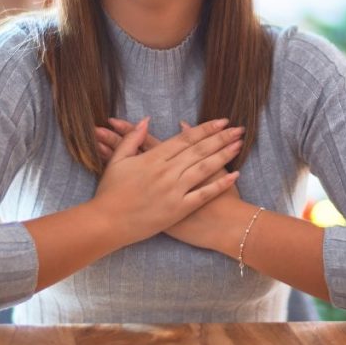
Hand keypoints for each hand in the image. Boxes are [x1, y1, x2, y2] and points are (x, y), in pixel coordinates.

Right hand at [90, 117, 242, 247]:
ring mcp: (174, 191)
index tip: (222, 121)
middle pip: (199, 150)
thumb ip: (132, 139)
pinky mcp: (178, 210)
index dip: (205, 129)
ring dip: (224, 155)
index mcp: (153, 159)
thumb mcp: (116, 162)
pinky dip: (219, 184)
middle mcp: (166, 173)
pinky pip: (203, 195)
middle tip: (239, 128)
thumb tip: (145, 120)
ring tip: (239, 144)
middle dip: (221, 138)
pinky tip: (234, 175)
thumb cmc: (110, 193)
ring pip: (204, 168)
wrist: (106, 224)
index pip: (185, 139)